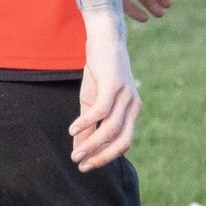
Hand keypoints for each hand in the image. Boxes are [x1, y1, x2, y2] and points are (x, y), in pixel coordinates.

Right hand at [69, 24, 140, 170]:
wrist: (104, 39)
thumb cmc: (98, 72)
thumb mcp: (91, 102)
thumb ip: (88, 126)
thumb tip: (78, 150)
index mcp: (132, 112)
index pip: (123, 143)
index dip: (105, 157)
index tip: (86, 166)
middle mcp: (133, 105)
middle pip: (122, 141)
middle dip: (101, 157)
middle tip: (81, 165)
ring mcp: (125, 95)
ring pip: (110, 129)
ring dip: (91, 144)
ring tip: (75, 154)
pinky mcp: (113, 84)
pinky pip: (101, 111)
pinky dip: (86, 123)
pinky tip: (72, 130)